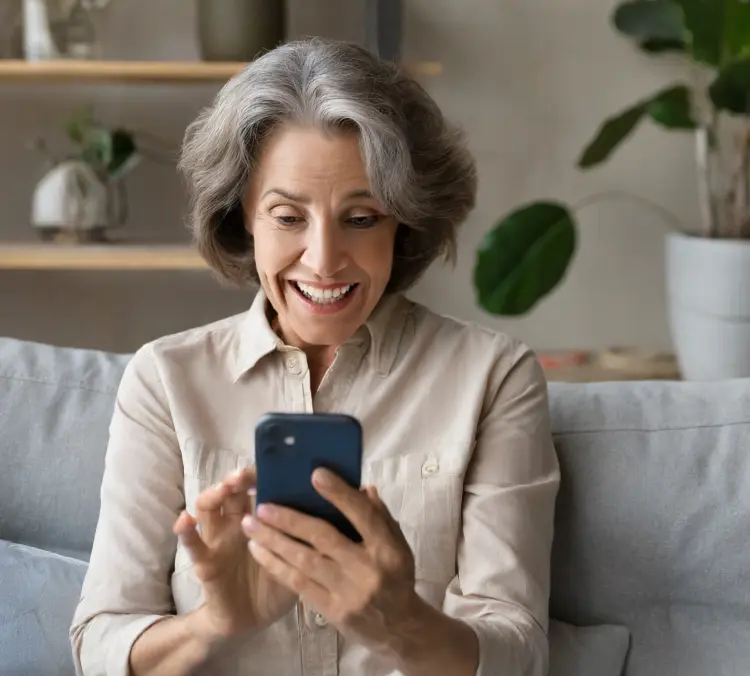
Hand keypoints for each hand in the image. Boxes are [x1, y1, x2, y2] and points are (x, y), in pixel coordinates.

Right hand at [172, 468, 296, 640]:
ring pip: (207, 509)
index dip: (260, 474)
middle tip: (243, 476)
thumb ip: (311, 533)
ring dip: (212, 495)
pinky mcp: (206, 563)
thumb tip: (344, 506)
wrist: (253, 620)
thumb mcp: (299, 556)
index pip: (256, 486)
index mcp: (259, 517)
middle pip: (230, 491)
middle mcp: (236, 522)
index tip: (271, 466)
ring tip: (222, 491)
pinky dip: (186, 532)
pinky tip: (185, 520)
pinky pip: (193, 546)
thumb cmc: (279, 581)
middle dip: (235, 479)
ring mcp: (218, 540)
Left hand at [241, 468, 419, 658]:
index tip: (315, 474)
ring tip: (251, 524)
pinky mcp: (331, 611)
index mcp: (386, 548)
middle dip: (289, 519)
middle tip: (263, 505)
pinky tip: (259, 551)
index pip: (361, 515)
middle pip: (323, 537)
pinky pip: (298, 584)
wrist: (399, 628)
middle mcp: (367, 569)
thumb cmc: (396, 577)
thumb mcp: (398, 544)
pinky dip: (276, 566)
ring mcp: (347, 592)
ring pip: (304, 561)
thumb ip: (379, 516)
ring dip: (274, 541)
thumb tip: (362, 487)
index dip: (339, 494)